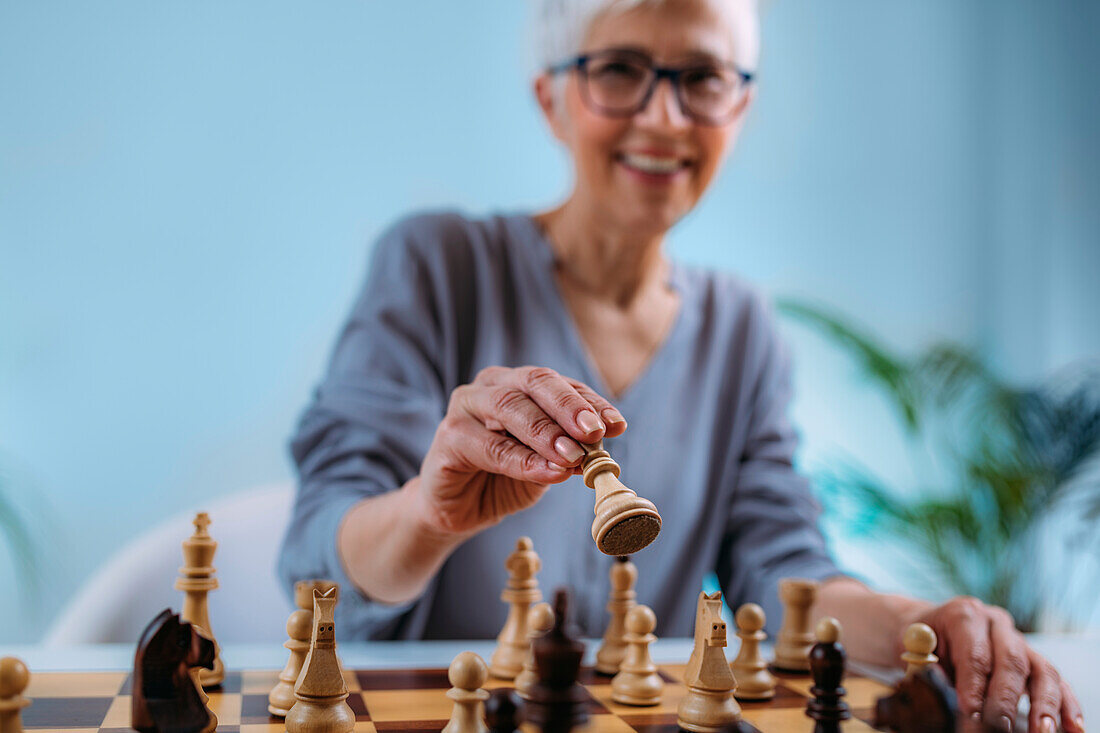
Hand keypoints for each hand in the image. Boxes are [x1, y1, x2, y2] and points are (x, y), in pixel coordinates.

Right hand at [412, 365, 625, 535]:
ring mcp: (465, 406)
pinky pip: (491, 447)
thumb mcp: (545, 463)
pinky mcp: (448, 437)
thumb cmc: (503, 478)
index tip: (617, 424)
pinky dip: (524, 461)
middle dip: (569, 406)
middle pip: (534, 382)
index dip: (591, 402)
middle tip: (594, 431)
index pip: (560, 385)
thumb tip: (598, 446)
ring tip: (574, 456)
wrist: (458, 510)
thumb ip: (568, 451)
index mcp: (517, 383)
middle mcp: (491, 386)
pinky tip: (550, 473)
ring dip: (547, 432)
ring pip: (510, 407)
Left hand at [914, 597, 1083, 732]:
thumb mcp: (914, 653)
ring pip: (1042, 669)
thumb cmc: (919, 643)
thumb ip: (932, 672)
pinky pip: (1055, 680)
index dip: (974, 685)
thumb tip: (947, 700)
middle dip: (1006, 698)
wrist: (925, 629)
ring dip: (1045, 705)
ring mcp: (1019, 640)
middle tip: (999, 726)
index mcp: (964, 614)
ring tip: (1042, 731)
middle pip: (1011, 660)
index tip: (971, 712)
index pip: (975, 652)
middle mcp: (996, 623)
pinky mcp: (1032, 659)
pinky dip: (1066, 704)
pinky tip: (1072, 727)